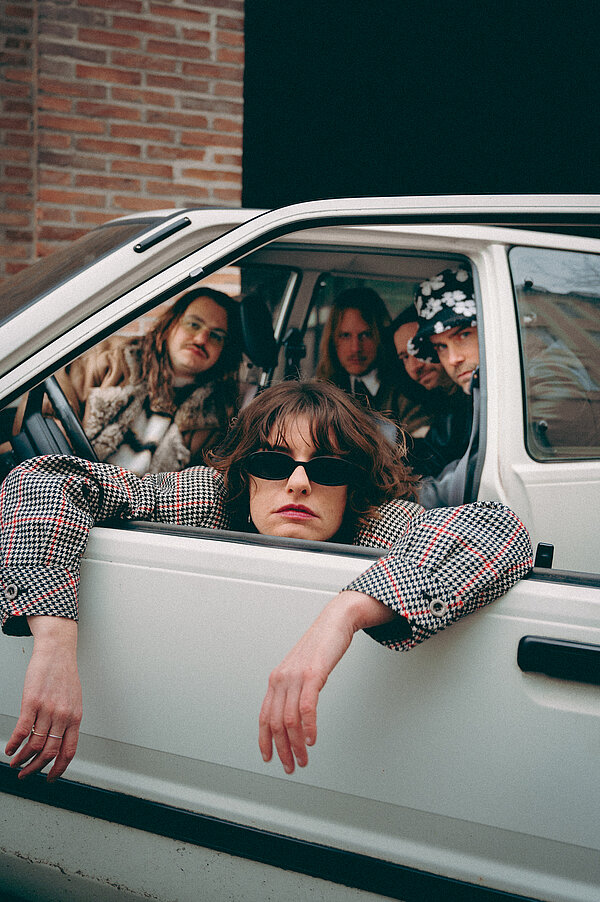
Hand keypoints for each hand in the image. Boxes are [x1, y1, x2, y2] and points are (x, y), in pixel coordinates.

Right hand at [5, 616, 81, 781]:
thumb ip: (68, 721)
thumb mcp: (73, 700)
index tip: (50, 778)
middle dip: (36, 768)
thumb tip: (60, 741)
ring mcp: (47, 709)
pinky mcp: (32, 702)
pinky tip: (9, 748)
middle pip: (50, 753)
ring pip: (35, 745)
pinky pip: (22, 731)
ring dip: (22, 759)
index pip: (69, 751)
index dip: (59, 769)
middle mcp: (63, 716)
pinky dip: (14, 743)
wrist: (57, 651)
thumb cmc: (64, 674)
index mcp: (75, 717)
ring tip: (15, 762)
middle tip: (25, 774)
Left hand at [258, 590, 393, 773]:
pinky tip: (312, 739)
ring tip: (304, 758)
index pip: (264, 717)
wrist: (334, 621)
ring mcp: (295, 676)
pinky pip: (306, 707)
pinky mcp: (312, 674)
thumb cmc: (320, 646)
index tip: (270, 758)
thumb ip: (294, 690)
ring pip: (290, 720)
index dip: (265, 741)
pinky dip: (308, 727)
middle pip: (276, 723)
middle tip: (292, 766)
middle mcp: (281, 679)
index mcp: (276, 680)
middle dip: (283, 750)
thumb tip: (293, 715)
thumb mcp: (301, 670)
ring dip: (296, 744)